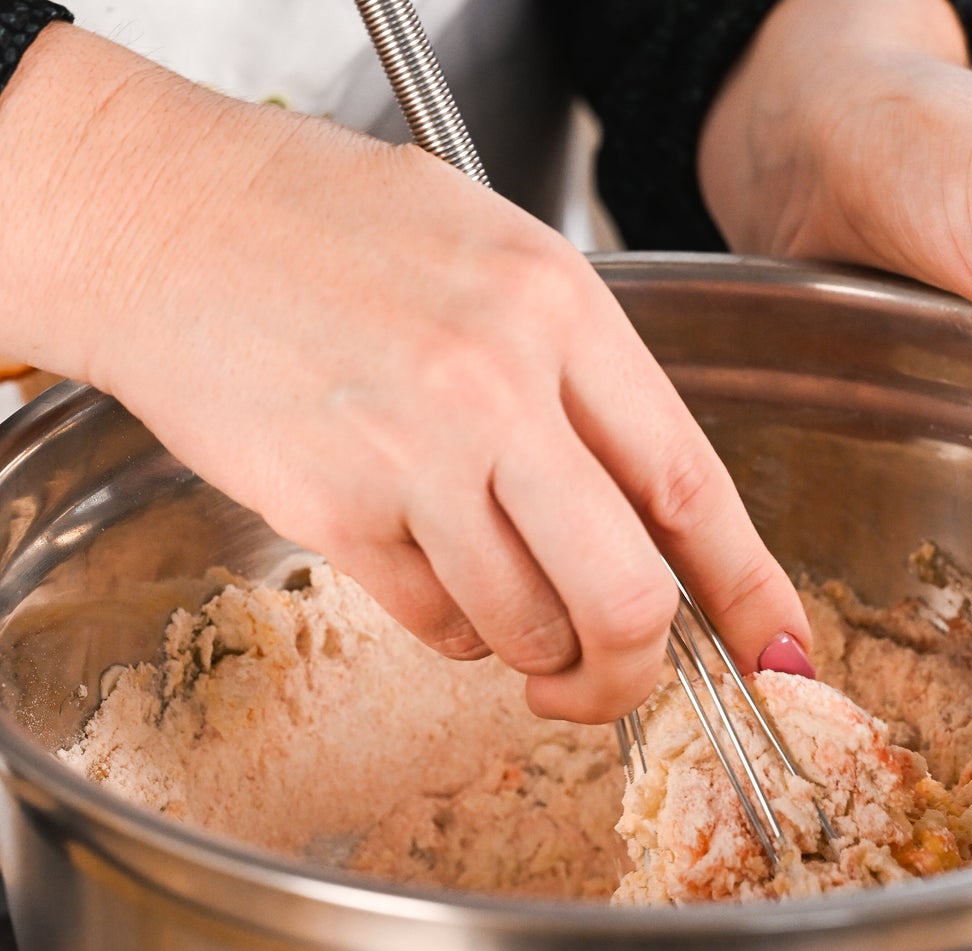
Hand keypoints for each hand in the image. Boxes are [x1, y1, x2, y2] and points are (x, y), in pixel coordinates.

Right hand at [0, 25, 810, 722]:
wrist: (159, 215)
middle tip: (610, 679)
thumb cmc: (328, 232)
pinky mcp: (334, 511)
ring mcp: (414, 452)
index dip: (751, 589)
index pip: (693, 485)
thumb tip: (657, 520)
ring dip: (529, 649)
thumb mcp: (495, 263)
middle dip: (633, 669)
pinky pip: (435, 624)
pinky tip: (423, 561)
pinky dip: (451, 627)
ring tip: (496, 593)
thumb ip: (584, 383)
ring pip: (527, 629)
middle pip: (627, 594)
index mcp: (561, 310)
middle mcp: (498, 384)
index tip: (778, 652)